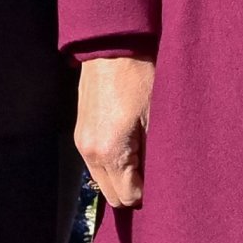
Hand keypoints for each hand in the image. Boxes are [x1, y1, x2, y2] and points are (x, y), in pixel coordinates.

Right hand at [75, 56, 154, 208]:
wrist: (113, 43)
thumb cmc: (141, 76)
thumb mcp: (156, 118)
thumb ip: (153, 158)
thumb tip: (158, 182)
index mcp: (109, 152)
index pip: (127, 198)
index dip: (148, 194)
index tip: (162, 179)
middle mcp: (89, 151)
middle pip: (112, 194)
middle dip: (133, 189)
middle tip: (154, 169)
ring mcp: (81, 140)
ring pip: (102, 178)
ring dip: (121, 175)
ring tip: (143, 153)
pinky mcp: (80, 128)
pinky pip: (96, 160)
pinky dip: (111, 160)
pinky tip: (129, 142)